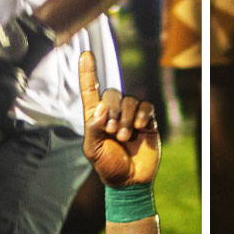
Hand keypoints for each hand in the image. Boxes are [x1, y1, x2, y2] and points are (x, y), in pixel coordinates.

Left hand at [78, 51, 158, 187]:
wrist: (129, 180)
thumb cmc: (107, 165)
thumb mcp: (93, 149)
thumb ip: (94, 128)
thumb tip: (101, 108)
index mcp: (95, 117)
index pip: (90, 89)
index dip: (88, 72)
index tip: (85, 54)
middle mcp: (113, 112)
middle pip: (111, 93)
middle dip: (111, 111)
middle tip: (112, 132)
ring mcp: (132, 115)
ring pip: (130, 100)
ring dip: (126, 118)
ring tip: (124, 137)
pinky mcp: (148, 121)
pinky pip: (146, 107)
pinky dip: (142, 115)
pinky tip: (140, 128)